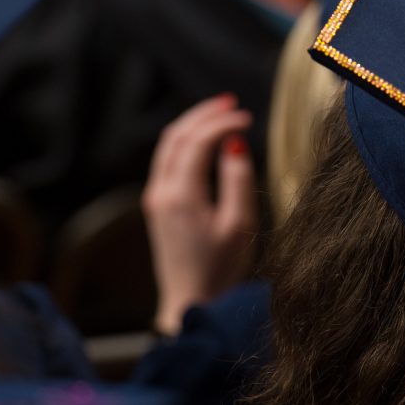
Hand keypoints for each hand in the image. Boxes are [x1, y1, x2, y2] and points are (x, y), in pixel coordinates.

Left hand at [142, 94, 256, 335]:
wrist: (190, 302)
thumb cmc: (220, 268)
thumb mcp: (239, 224)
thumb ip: (237, 179)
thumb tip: (234, 143)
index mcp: (181, 196)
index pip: (198, 141)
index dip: (223, 123)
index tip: (248, 117)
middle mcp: (161, 192)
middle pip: (177, 135)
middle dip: (203, 114)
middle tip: (231, 101)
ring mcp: (155, 197)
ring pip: (168, 144)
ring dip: (193, 124)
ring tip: (219, 112)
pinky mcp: (158, 204)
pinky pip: (167, 159)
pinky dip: (186, 140)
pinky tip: (205, 139)